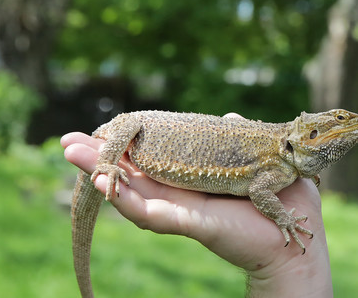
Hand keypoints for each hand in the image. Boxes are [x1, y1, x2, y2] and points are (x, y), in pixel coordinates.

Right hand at [61, 129, 331, 296]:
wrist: (291, 241)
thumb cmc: (281, 204)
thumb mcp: (258, 162)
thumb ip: (237, 137)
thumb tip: (229, 116)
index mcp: (193, 181)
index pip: (151, 162)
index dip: (125, 147)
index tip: (100, 129)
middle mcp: (180, 196)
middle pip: (131, 176)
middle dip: (98, 159)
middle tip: (67, 141)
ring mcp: (180, 212)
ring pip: (130, 193)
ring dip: (100, 173)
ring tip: (73, 155)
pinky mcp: (187, 223)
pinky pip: (151, 213)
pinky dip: (125, 199)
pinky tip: (105, 183)